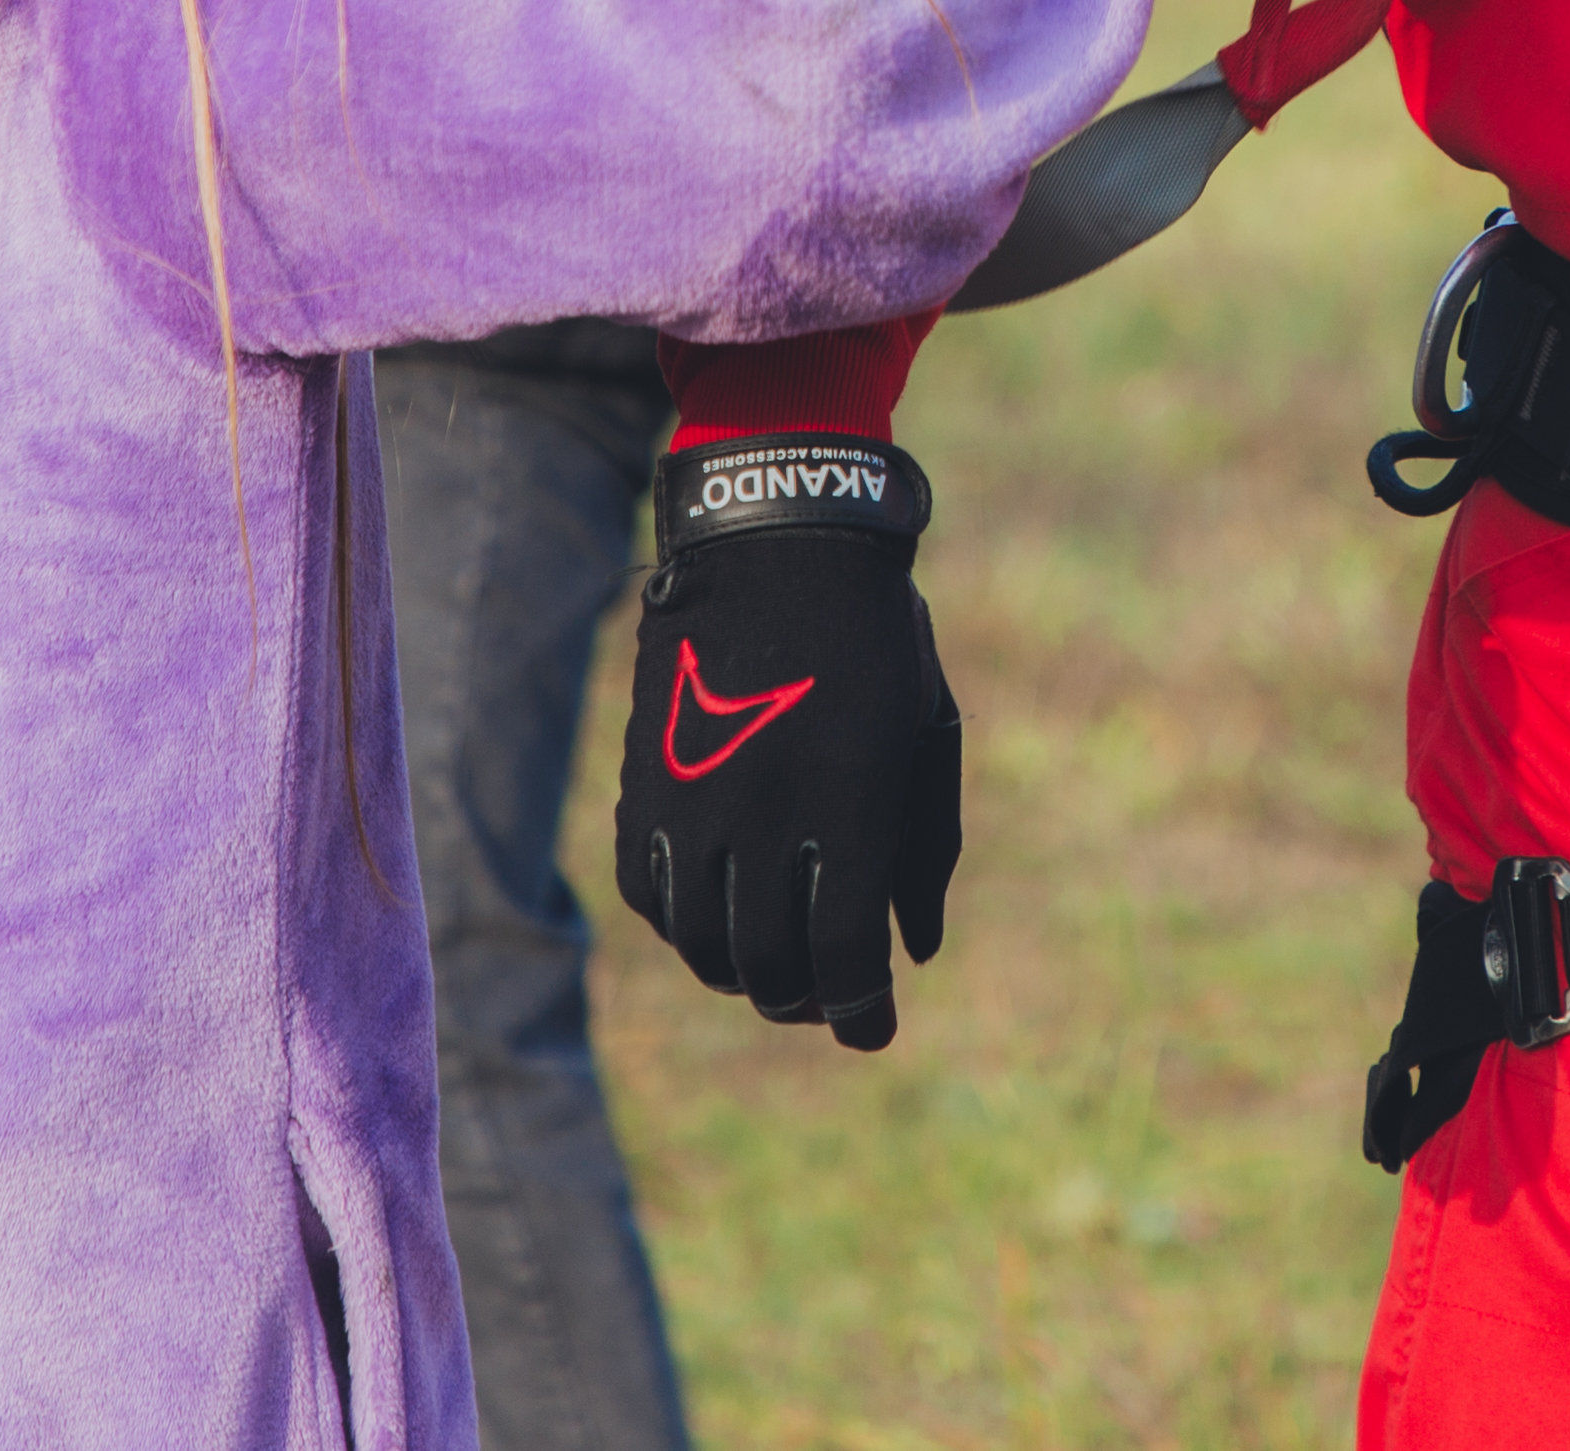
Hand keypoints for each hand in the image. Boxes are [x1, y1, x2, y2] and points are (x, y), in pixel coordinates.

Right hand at [613, 436, 960, 1051]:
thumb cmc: (873, 638)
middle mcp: (765, 821)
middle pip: (772, 968)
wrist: (777, 540)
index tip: (872, 1030)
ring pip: (703, 945)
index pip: (846, 959)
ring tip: (772, 968)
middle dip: (804, 1002)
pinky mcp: (643, 786)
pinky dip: (682, 925)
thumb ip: (925, 849)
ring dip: (741, 974)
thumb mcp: (926, 733)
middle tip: (824, 1001)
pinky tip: (715, 916)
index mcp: (849, 811)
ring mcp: (694, 806)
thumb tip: (915, 951)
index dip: (860, 1012)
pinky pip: (651, 894)